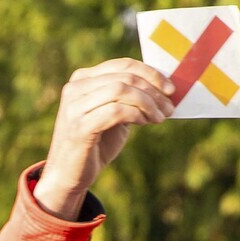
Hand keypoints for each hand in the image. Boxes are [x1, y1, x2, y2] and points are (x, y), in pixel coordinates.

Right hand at [32, 59, 176, 219]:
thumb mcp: (113, 114)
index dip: (151, 74)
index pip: (123, 65)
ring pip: (121, 90)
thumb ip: (128, 97)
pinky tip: (144, 123)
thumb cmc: (95, 144)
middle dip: (153, 91)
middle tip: (169, 107)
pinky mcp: (79, 127)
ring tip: (159, 117)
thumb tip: (162, 87)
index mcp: (82, 79)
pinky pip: (116, 111)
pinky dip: (136, 115)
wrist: (68, 175)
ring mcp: (74, 107)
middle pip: (125, 77)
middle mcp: (75, 88)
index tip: (171, 89)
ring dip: (147, 103)